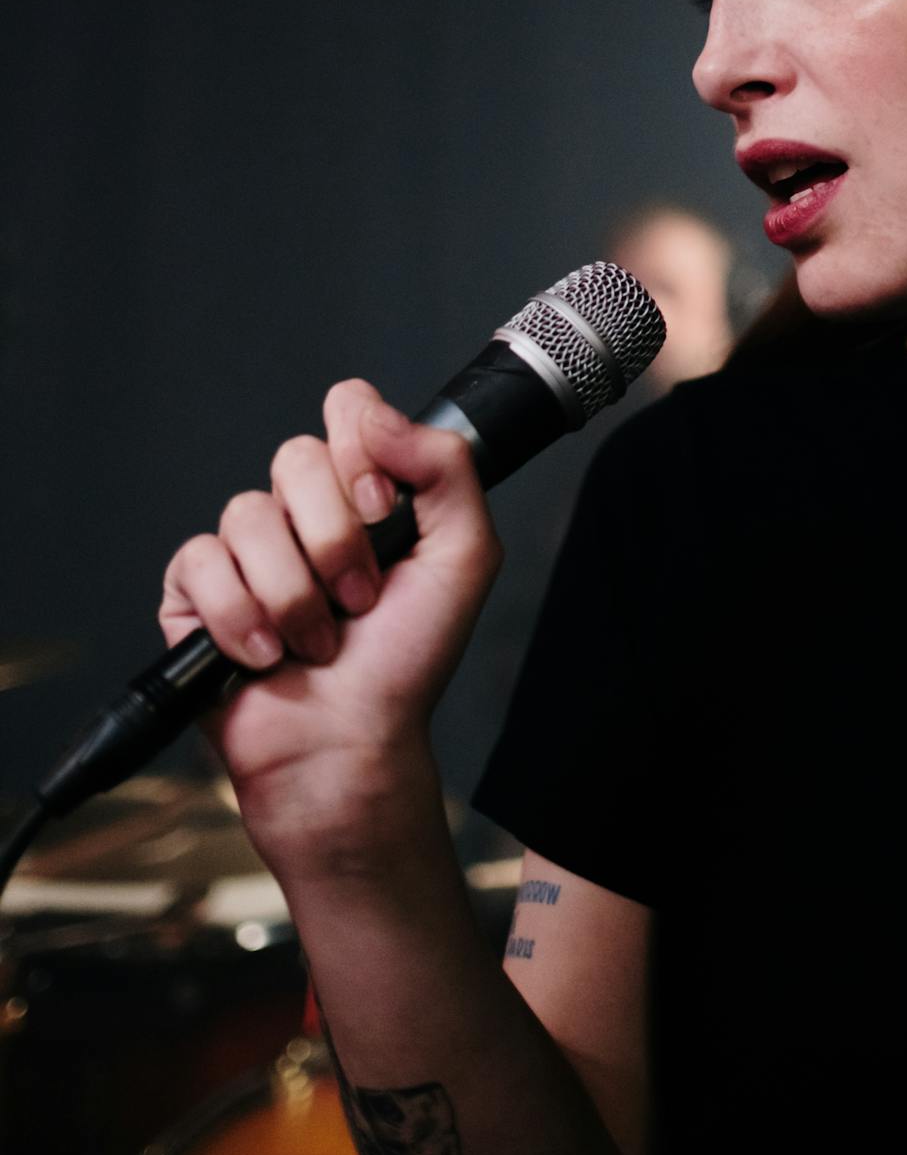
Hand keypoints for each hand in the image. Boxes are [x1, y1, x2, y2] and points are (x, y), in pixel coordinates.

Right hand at [159, 379, 500, 860]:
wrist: (352, 746)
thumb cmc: (407, 661)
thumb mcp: (463, 559)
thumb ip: (446, 469)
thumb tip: (377, 414)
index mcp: (363, 490)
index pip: (347, 408)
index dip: (361, 451)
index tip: (385, 510)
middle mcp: (302, 511)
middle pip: (296, 455)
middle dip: (337, 540)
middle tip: (361, 598)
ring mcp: (246, 549)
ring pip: (248, 513)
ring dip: (296, 594)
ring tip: (318, 642)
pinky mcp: (195, 593)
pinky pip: (200, 561)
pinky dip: (239, 616)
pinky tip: (264, 655)